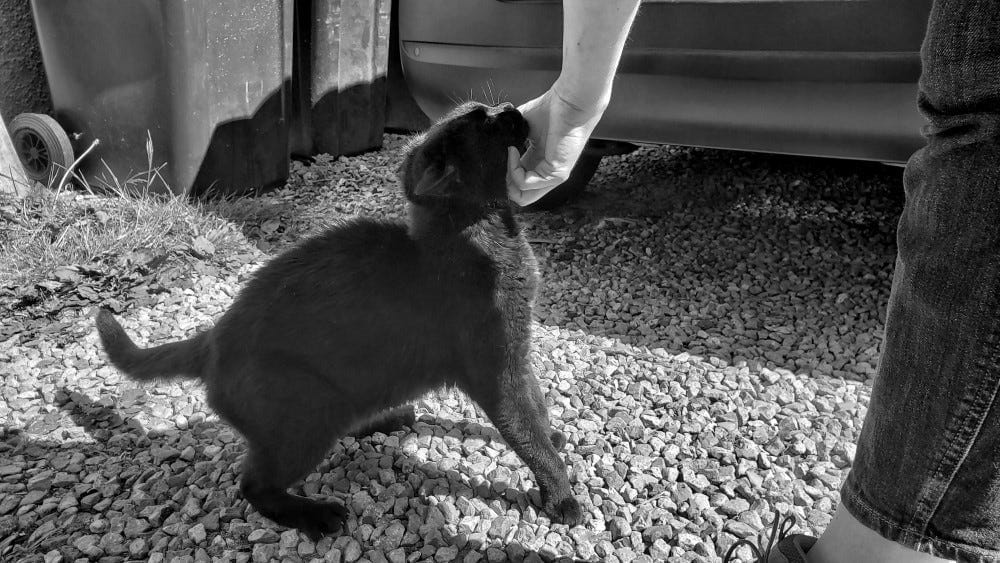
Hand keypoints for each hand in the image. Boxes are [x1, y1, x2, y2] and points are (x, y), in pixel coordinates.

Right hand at [506, 87, 605, 205]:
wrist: (570, 101)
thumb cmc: (552, 109)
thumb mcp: (522, 127)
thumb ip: (508, 139)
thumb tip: (491, 145)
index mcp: (538, 163)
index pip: (518, 184)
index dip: (503, 175)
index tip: (496, 157)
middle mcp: (546, 173)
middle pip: (520, 197)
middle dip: (504, 183)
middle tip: (498, 162)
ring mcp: (553, 177)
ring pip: (523, 197)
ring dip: (507, 177)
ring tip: (507, 154)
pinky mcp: (557, 175)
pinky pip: (525, 184)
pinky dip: (513, 169)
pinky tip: (513, 150)